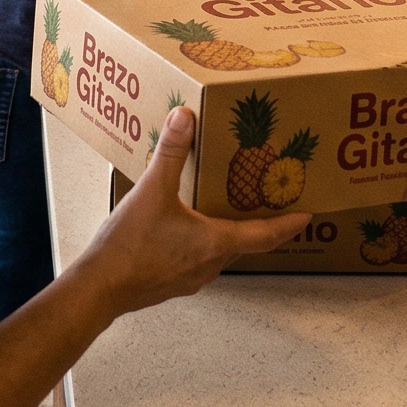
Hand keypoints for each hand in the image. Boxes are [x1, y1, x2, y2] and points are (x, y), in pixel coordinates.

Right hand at [76, 107, 303, 316]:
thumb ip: (171, 153)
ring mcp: (191, 278)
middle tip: (268, 203)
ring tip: (225, 209)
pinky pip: (198, 260)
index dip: (288, 224)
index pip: (265, 235)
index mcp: (215, 243)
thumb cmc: (129, 247)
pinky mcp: (172, 283)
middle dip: (260, 224)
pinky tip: (184, 227)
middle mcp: (210, 264)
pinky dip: (203, 242)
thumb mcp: (152, 191)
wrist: (99, 289)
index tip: (307, 215)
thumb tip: (185, 117)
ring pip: (221, 252)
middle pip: (246, 244)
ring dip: (229, 233)